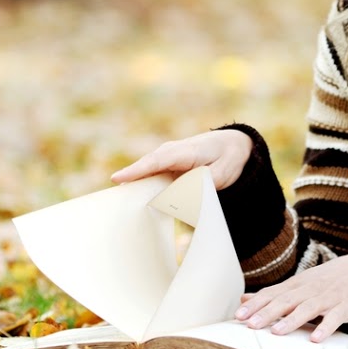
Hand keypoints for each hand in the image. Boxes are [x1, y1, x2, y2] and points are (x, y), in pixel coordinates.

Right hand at [110, 127, 253, 189]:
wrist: (233, 144)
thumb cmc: (228, 158)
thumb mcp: (222, 174)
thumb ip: (201, 184)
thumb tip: (180, 197)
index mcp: (185, 151)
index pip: (156, 161)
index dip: (137, 171)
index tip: (118, 179)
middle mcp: (171, 152)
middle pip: (146, 167)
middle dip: (128, 180)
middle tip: (114, 200)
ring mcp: (167, 157)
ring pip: (146, 172)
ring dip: (134, 186)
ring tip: (120, 204)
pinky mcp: (167, 166)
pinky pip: (151, 175)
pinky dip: (144, 187)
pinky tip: (136, 202)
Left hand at [236, 250, 347, 343]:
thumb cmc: (329, 279)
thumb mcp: (301, 283)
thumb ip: (274, 293)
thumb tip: (245, 298)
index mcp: (297, 285)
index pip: (273, 293)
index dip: (256, 304)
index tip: (239, 315)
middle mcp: (310, 289)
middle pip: (286, 301)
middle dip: (267, 312)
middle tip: (250, 324)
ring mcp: (328, 297)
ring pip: (307, 308)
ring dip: (292, 320)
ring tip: (277, 332)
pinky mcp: (346, 306)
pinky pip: (334, 318)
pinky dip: (325, 328)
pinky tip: (316, 339)